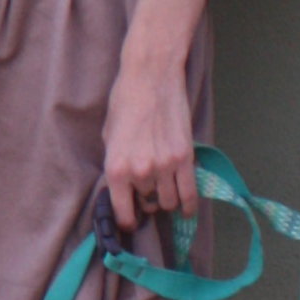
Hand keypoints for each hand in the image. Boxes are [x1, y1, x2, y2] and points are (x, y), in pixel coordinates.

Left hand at [102, 55, 198, 226]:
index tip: (129, 221)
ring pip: (169, 202)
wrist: (150, 77)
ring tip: (163, 190)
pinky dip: (189, 206)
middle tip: (146, 192)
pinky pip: (190, 195)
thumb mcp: (109, 136)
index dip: (126, 221)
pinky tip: (186, 209)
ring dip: (165, 200)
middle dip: (145, 202)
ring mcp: (165, 167)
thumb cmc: (124, 102)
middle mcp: (140, 172)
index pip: (122, 212)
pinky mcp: (185, 158)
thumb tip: (122, 188)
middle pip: (147, 205)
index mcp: (116, 168)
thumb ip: (116, 165)